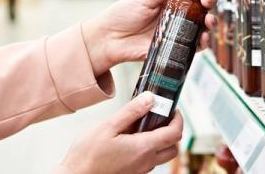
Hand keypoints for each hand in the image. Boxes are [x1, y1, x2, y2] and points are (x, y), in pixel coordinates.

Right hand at [61, 92, 182, 173]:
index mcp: (143, 148)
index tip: (172, 109)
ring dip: (160, 140)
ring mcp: (139, 171)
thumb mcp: (108, 126)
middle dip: (173, 130)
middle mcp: (145, 162)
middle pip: (173, 147)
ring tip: (143, 126)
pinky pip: (148, 161)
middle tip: (161, 117)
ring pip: (162, 156)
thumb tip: (151, 98)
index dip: (178, 119)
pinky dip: (148, 148)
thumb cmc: (87, 155)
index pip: (175, 133)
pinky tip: (131, 138)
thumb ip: (132, 111)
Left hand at [82, 0, 219, 73]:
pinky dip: (202, 43)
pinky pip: (193, 48)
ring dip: (210, 22)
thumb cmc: (123, 15)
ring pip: (201, 28)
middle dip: (210, 1)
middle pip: (202, 8)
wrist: (107, 40)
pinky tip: (203, 38)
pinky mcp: (173, 49)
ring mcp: (176, 33)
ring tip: (208, 19)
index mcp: (171, 1)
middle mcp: (177, 16)